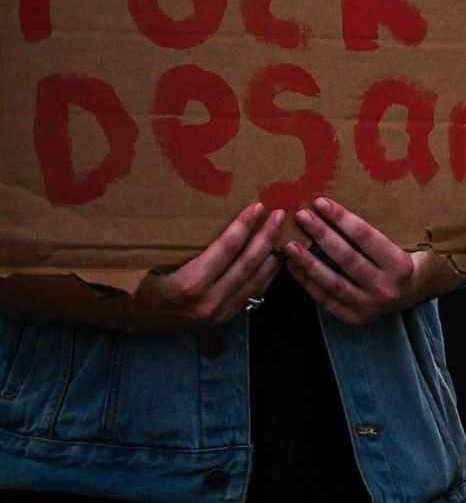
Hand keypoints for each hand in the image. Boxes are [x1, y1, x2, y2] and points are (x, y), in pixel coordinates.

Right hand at [130, 201, 285, 331]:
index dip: (245, 225)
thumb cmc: (133, 280)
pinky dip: (265, 275)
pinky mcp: (220, 319)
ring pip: (255, 281)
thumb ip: (181, 240)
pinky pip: (251, 294)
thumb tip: (205, 207)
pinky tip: (273, 259)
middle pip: (248, 264)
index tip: (258, 206)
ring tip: (283, 233)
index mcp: (190, 285)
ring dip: (271, 255)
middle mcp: (208, 302)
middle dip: (266, 236)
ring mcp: (216, 314)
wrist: (122, 318)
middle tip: (280, 214)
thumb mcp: (151, 258)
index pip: (228, 249)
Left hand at [283, 197, 440, 325]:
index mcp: (400, 265)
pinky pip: (325, 299)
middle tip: (302, 216)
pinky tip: (293, 266)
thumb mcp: (402, 242)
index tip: (321, 202)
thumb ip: (374, 232)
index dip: (341, 218)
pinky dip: (307, 282)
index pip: (365, 236)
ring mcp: (370, 306)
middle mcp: (386, 288)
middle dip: (321, 234)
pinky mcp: (355, 318)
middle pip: (347, 258)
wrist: (415, 292)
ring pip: (332, 282)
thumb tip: (334, 208)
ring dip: (308, 262)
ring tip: (290, 244)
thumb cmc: (405, 258)